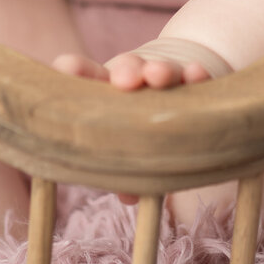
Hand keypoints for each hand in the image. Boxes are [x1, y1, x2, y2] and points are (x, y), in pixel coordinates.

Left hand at [52, 37, 232, 204]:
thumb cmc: (139, 126)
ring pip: (160, 69)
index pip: (86, 76)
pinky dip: (195, 73)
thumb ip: (125, 168)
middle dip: (125, 72)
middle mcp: (133, 78)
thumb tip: (128, 194)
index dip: (76, 70)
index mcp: (106, 92)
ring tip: (157, 76)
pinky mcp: (194, 77)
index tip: (67, 68)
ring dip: (159, 70)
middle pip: (126, 69)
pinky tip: (196, 73)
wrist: (181, 90)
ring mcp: (164, 74)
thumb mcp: (127, 146)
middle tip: (123, 82)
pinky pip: (195, 74)